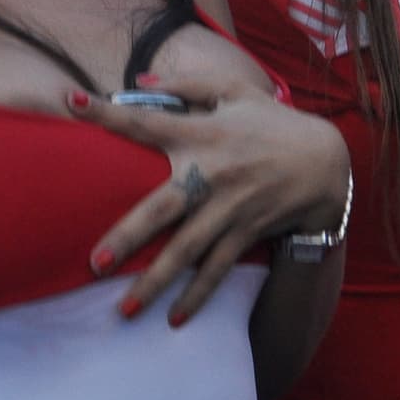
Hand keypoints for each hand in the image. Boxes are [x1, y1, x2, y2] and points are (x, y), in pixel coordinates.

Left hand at [72, 60, 349, 325]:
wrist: (328, 162)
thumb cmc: (272, 122)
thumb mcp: (234, 90)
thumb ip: (186, 83)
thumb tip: (137, 79)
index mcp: (202, 133)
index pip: (145, 120)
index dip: (109, 111)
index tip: (71, 100)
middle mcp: (211, 174)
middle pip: (161, 208)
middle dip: (128, 236)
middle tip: (94, 263)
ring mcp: (229, 209)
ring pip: (187, 250)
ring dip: (155, 281)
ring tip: (123, 308)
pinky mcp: (247, 233)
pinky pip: (218, 270)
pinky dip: (198, 296)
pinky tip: (174, 319)